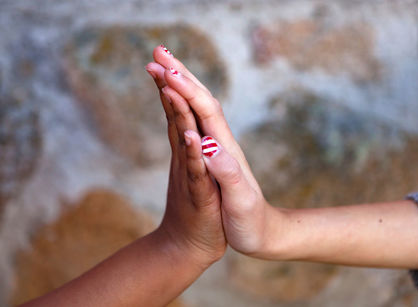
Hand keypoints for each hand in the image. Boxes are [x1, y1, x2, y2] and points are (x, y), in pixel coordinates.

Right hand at [146, 45, 282, 257]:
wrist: (260, 235)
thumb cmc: (250, 222)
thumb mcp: (240, 201)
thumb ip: (226, 173)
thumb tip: (207, 144)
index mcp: (224, 149)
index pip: (204, 110)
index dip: (186, 88)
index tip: (165, 68)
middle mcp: (218, 144)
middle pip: (198, 101)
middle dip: (178, 75)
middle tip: (156, 52)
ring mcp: (213, 152)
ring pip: (193, 111)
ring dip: (176, 87)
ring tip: (159, 68)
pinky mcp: (208, 163)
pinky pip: (192, 130)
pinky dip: (179, 112)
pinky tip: (172, 103)